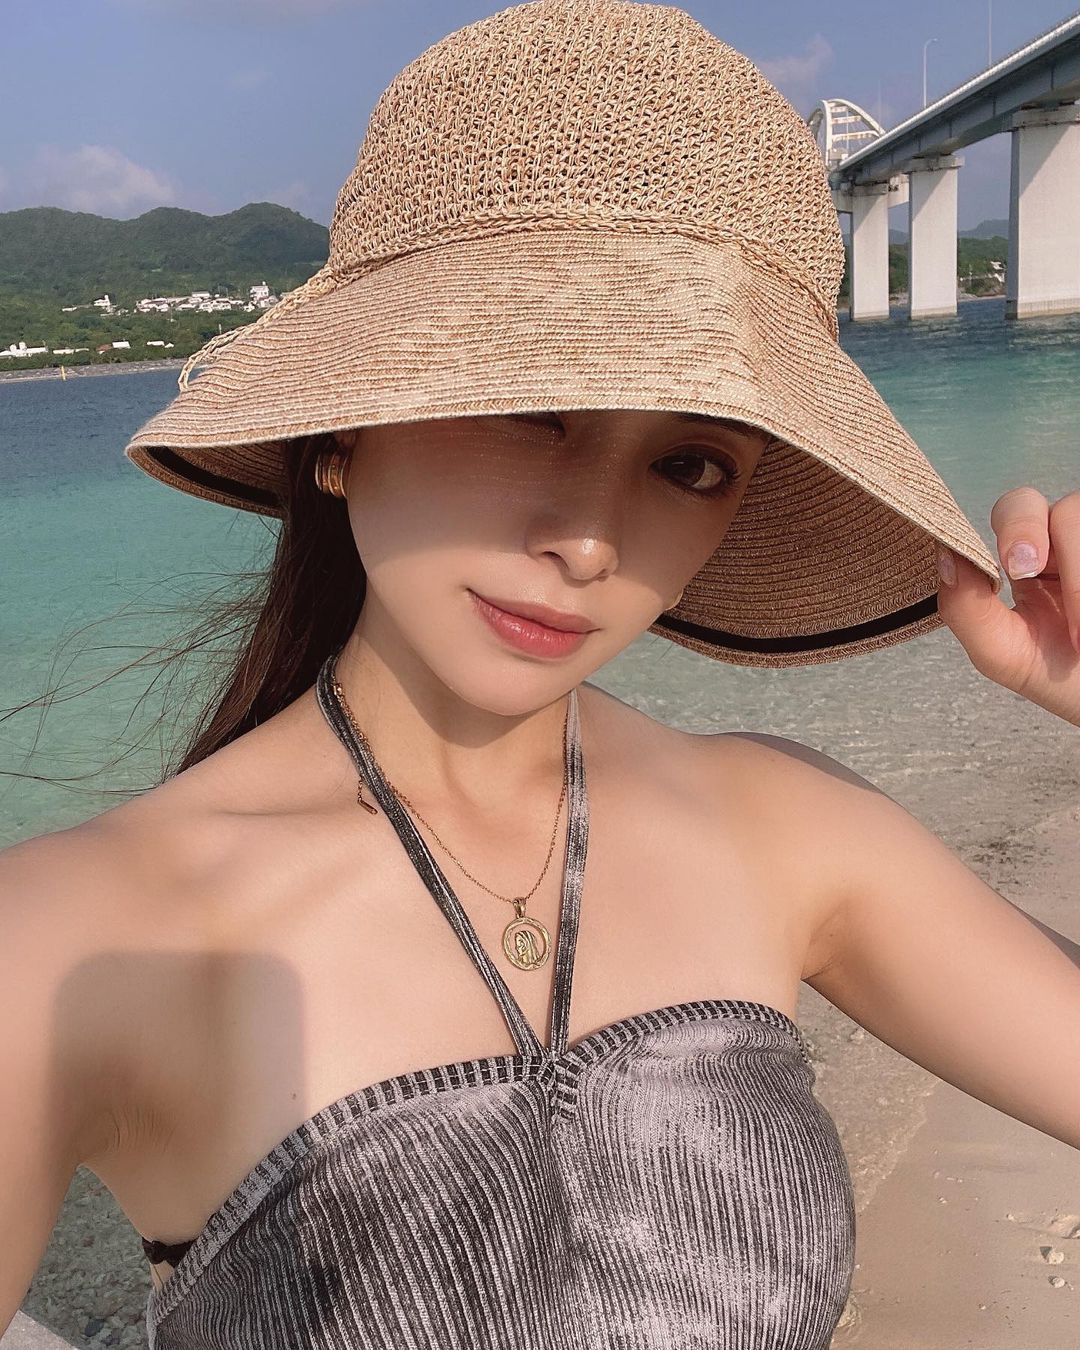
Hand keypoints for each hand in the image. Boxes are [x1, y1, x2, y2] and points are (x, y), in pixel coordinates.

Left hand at [936, 488, 1079, 726]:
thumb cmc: (1064, 680)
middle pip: (1031, 501)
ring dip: (1074, 579)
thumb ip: (966, 610)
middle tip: (1027, 569)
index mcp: (1025, 564)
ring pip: (1072, 512)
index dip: (1007, 529)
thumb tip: (943, 556)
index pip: (1006, 516)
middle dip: (1023, 530)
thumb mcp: (1004, 653)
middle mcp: (1059, 544)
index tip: (1011, 568)